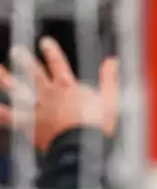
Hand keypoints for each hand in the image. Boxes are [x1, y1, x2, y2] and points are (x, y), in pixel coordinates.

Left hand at [0, 38, 118, 150]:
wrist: (81, 146)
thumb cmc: (98, 125)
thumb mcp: (109, 100)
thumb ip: (108, 79)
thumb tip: (113, 60)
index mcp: (67, 87)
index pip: (58, 64)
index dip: (51, 52)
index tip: (44, 42)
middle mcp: (48, 94)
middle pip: (33, 73)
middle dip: (24, 60)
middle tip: (16, 51)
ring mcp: (36, 108)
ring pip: (17, 90)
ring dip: (5, 79)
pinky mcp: (28, 124)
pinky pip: (9, 117)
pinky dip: (0, 112)